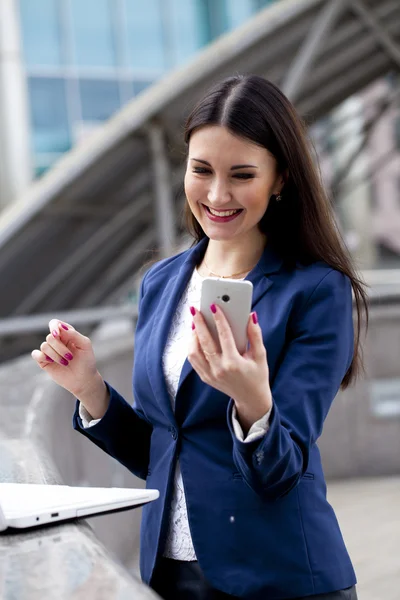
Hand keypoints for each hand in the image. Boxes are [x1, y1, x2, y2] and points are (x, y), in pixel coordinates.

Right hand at [31, 319, 108, 418]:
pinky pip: (36, 354)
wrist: (83, 379)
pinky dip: (42, 357)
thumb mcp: (85, 345)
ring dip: (56, 355)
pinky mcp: (44, 361)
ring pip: (44, 346)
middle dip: (60, 348)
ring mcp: (50, 351)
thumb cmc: (86, 361)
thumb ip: (73, 334)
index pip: (54, 323)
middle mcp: (56, 341)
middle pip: (50, 337)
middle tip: (70, 357)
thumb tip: (59, 327)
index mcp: (66, 334)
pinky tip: (51, 362)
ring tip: (65, 363)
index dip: (54, 327)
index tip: (58, 334)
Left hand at [188, 305, 271, 432]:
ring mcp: (210, 375)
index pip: (224, 336)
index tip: (214, 306)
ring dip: (193, 336)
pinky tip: (196, 336)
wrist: (251, 399)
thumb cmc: (257, 375)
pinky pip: (194, 360)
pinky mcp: (205, 378)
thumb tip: (250, 316)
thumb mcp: (260, 355)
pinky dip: (193, 347)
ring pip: (194, 352)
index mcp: (234, 363)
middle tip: (196, 310)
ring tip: (196, 323)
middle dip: (199, 323)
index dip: (219, 319)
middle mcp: (219, 369)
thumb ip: (255, 335)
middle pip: (204, 342)